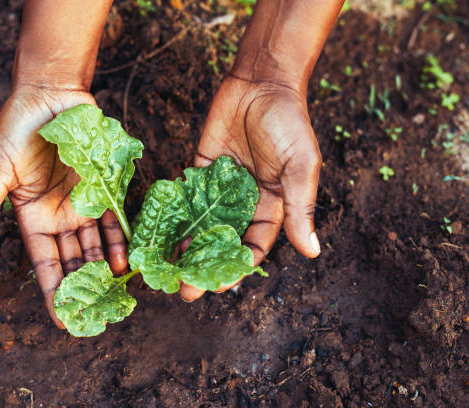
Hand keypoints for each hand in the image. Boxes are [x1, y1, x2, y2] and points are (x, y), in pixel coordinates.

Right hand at [0, 85, 128, 327]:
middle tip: (99, 315)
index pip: (45, 264)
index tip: (63, 322)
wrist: (49, 95)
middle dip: (85, 287)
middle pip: (74, 260)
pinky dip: (119, 238)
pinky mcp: (103, 187)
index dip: (54, 292)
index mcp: (32, 217)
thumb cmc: (17, 129)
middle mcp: (59, 216)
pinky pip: (113, 218)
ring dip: (105, 269)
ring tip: (117, 294)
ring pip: (96, 245)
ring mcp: (83, 203)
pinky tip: (126, 259)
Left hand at [179, 75, 321, 300]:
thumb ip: (301, 207)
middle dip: (204, 266)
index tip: (218, 287)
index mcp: (272, 206)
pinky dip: (172, 215)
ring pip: (200, 224)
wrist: (262, 81)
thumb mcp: (301, 166)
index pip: (253, 247)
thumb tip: (312, 251)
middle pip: (221, 242)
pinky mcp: (199, 169)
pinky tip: (156, 234)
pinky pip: (185, 197)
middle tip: (184, 289)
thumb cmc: (289, 123)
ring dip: (184, 247)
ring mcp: (219, 188)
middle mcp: (243, 202)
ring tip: (164, 269)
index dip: (236, 268)